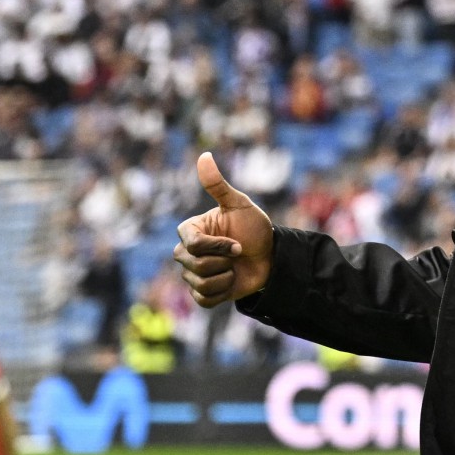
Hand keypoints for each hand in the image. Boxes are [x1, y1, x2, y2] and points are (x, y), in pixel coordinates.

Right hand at [173, 151, 275, 308]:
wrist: (269, 258)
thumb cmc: (254, 228)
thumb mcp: (240, 205)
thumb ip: (218, 185)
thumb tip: (204, 155)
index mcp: (190, 230)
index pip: (192, 244)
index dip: (217, 247)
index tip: (238, 245)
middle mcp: (185, 252)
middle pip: (195, 265)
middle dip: (224, 261)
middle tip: (238, 254)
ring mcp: (191, 273)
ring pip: (200, 283)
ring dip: (226, 277)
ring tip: (234, 267)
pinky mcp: (201, 293)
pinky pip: (204, 299)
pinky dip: (222, 292)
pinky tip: (231, 281)